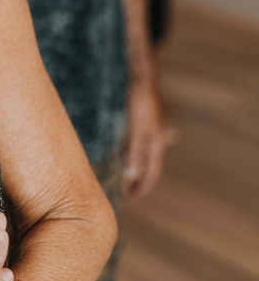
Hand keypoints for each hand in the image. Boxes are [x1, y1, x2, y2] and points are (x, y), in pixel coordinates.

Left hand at [123, 77, 165, 199]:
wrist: (142, 81)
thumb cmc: (141, 104)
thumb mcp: (137, 129)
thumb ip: (135, 153)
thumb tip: (133, 177)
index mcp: (158, 145)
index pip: (151, 173)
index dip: (141, 187)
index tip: (130, 199)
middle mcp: (156, 142)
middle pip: (148, 168)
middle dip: (138, 182)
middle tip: (124, 194)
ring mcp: (149, 133)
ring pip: (142, 158)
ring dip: (134, 170)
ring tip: (121, 180)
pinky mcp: (140, 125)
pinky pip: (136, 147)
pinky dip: (130, 156)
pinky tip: (121, 158)